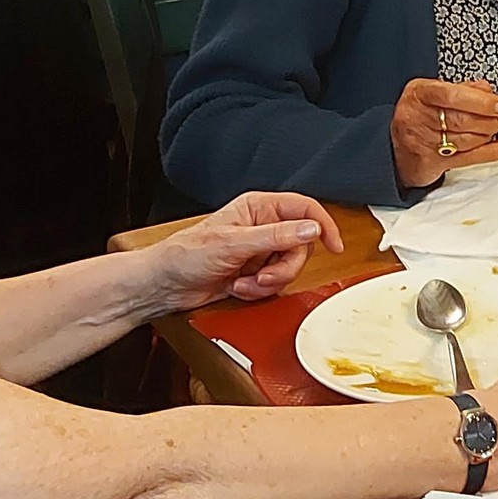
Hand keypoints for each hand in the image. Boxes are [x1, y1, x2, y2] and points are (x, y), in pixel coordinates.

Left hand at [128, 191, 336, 317]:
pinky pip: (275, 284)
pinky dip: (259, 291)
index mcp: (258, 208)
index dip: (322, 225)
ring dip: (268, 281)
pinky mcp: (254, 273)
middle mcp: (263, 227)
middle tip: (264, 275)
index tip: (333, 244)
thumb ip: (277, 236)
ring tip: (245, 283)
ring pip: (289, 268)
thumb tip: (310, 230)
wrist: (164, 285)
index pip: (304, 209)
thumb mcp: (234, 243)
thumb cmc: (185, 255)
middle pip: (300, 246)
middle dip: (284, 267)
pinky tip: (239, 288)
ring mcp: (259, 251)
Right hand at [390, 78, 497, 190]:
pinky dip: (492, 152)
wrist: (393, 147)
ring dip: (487, 134)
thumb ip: (460, 89)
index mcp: (419, 94)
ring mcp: (424, 141)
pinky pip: (469, 157)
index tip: (496, 103)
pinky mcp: (433, 162)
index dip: (479, 101)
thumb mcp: (431, 93)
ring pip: (467, 139)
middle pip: (462, 119)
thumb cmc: (416, 116)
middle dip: (487, 119)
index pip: (452, 95)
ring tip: (492, 128)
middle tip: (497, 117)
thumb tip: (486, 91)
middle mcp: (418, 117)